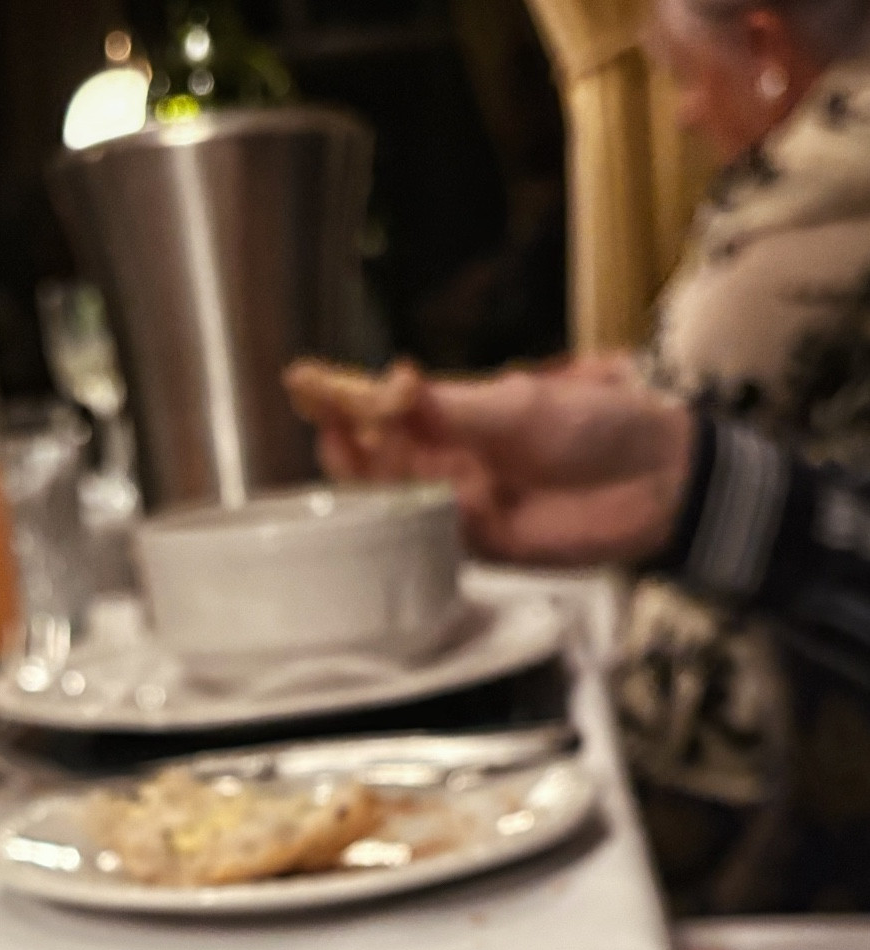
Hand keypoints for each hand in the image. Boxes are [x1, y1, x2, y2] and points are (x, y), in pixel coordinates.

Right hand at [282, 359, 694, 566]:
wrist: (655, 482)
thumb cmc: (597, 427)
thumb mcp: (519, 408)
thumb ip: (453, 410)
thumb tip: (392, 386)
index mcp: (459, 418)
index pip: (387, 411)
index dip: (347, 401)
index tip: (310, 386)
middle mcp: (452, 462)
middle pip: (379, 461)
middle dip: (348, 445)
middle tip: (328, 428)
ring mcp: (463, 506)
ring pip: (396, 502)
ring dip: (370, 485)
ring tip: (350, 461)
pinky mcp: (480, 547)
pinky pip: (427, 541)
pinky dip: (402, 529)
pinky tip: (383, 515)